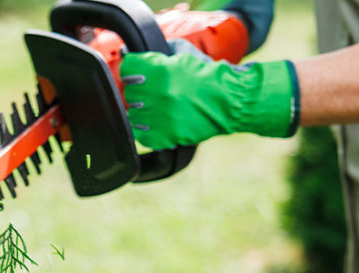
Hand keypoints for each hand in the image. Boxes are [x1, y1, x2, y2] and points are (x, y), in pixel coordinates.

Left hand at [120, 51, 299, 149]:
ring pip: (133, 116)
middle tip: (151, 93)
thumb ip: (164, 51)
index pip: (127, 69)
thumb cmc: (210, 77)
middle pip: (130, 93)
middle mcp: (158, 93)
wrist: (231, 100)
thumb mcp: (187, 54)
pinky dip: (147, 132)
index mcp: (160, 71)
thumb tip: (141, 52)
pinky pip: (143, 136)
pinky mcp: (166, 136)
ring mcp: (161, 117)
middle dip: (139, 92)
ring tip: (156, 110)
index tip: (137, 74)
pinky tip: (157, 124)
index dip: (132, 71)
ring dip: (142, 113)